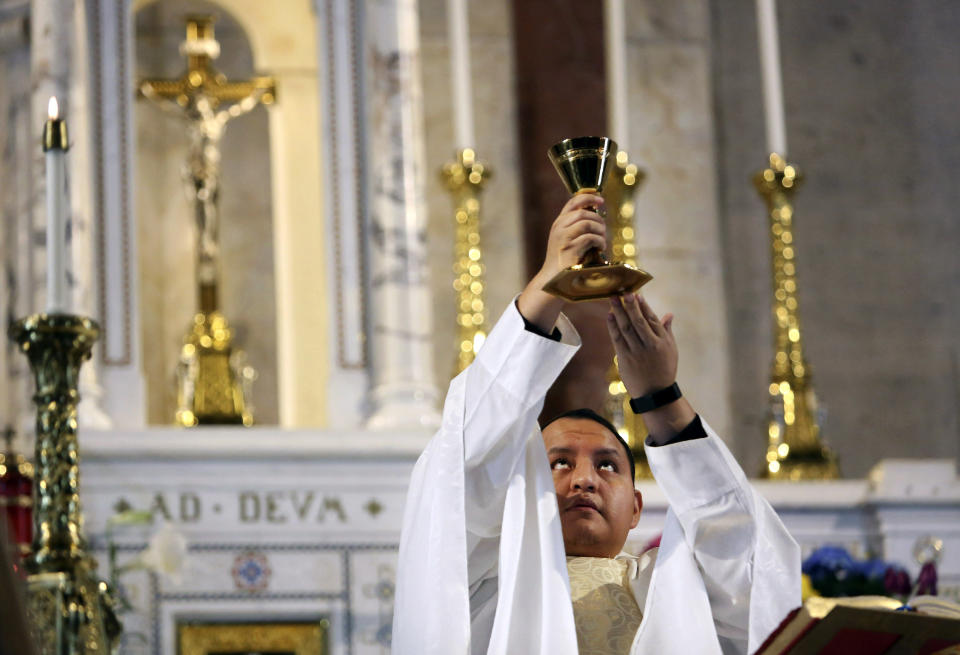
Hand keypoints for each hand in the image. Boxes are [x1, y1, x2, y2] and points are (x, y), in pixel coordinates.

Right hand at [517, 194, 606, 331]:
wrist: (553, 279)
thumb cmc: (564, 260)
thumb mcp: (567, 239)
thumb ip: (577, 226)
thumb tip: (598, 215)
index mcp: (558, 223)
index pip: (573, 202)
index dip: (589, 197)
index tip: (601, 200)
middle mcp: (559, 227)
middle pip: (584, 212)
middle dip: (598, 219)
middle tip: (603, 230)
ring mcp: (563, 238)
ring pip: (588, 223)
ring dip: (600, 231)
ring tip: (602, 241)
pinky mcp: (570, 248)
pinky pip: (591, 237)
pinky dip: (600, 242)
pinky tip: (600, 248)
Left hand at [606, 294, 676, 396]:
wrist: (655, 393)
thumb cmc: (664, 370)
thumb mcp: (671, 350)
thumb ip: (667, 331)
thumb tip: (669, 314)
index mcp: (662, 341)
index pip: (652, 319)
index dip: (643, 306)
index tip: (637, 294)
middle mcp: (649, 345)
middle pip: (638, 321)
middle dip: (630, 305)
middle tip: (623, 292)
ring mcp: (636, 351)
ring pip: (626, 328)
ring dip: (619, 312)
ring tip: (613, 299)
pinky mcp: (625, 358)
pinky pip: (617, 339)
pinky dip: (613, 326)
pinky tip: (610, 316)